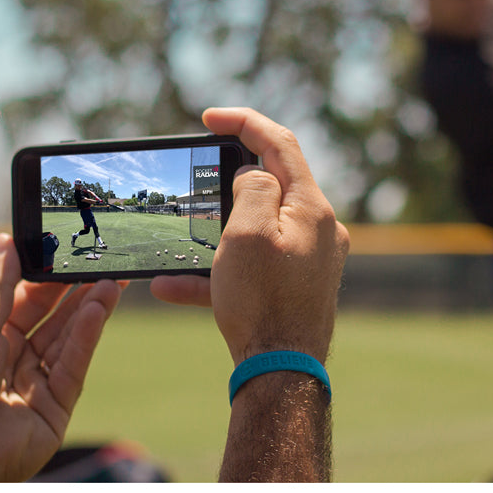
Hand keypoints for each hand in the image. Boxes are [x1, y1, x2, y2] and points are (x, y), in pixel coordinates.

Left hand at [0, 233, 123, 481]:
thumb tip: (5, 241)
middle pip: (53, 319)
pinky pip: (73, 366)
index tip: (65, 249)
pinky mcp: (56, 408)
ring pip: (69, 339)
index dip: (45, 276)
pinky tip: (99, 310)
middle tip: (103, 261)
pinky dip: (86, 337)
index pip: (25, 301)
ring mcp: (37, 385)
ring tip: (112, 279)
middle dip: (77, 290)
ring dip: (90, 309)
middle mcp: (15, 362)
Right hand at [151, 107, 349, 365]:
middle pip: (272, 185)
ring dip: (214, 234)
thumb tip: (253, 177)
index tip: (210, 118)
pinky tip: (173, 286)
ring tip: (179, 241)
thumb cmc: (264, 303)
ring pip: (256, 230)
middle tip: (198, 179)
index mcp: (311, 207)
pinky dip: (218, 270)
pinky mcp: (296, 287)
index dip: (244, 122)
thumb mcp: (247, 233)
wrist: (281, 374)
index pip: (280, 144)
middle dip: (227, 181)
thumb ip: (251, 189)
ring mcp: (310, 259)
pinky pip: (254, 266)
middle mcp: (318, 229)